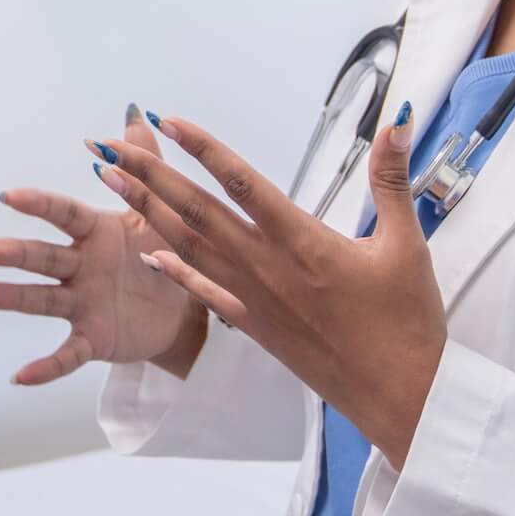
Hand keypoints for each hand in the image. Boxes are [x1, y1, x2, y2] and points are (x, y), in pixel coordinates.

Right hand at [0, 105, 205, 384]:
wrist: (184, 308)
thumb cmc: (164, 251)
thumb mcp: (159, 212)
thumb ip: (145, 165)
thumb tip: (135, 114)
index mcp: (96, 233)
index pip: (64, 215)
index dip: (39, 205)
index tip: (10, 195)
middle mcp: (81, 267)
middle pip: (44, 257)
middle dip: (14, 253)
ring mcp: (82, 304)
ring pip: (43, 300)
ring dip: (11, 297)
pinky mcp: (93, 338)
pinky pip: (67, 355)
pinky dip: (44, 367)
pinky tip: (18, 377)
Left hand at [90, 109, 447, 462]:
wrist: (399, 396)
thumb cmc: (407, 322)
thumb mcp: (406, 242)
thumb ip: (392, 178)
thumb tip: (399, 119)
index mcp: (302, 241)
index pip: (242, 182)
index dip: (202, 148)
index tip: (166, 121)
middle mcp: (268, 267)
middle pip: (197, 210)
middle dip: (149, 174)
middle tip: (107, 147)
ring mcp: (254, 299)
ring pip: (189, 246)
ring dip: (146, 211)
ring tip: (109, 182)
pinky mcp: (254, 328)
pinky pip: (203, 294)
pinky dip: (172, 271)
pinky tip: (146, 252)